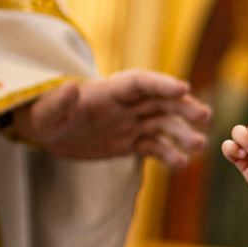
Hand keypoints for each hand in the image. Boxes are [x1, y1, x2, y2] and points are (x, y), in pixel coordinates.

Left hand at [10, 70, 210, 165]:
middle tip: (204, 116)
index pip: (139, 82)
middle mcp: (124, 105)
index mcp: (108, 90)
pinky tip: (181, 164)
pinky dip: (167, 155)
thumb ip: (59, 102)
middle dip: (182, 106)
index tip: (183, 88)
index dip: (161, 83)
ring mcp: (129, 123)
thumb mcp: (46, 111)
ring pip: (162, 125)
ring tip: (199, 145)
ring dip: (181, 133)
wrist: (45, 131)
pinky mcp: (128, 143)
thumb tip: (70, 88)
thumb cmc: (43, 114)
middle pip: (159, 101)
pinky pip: (152, 147)